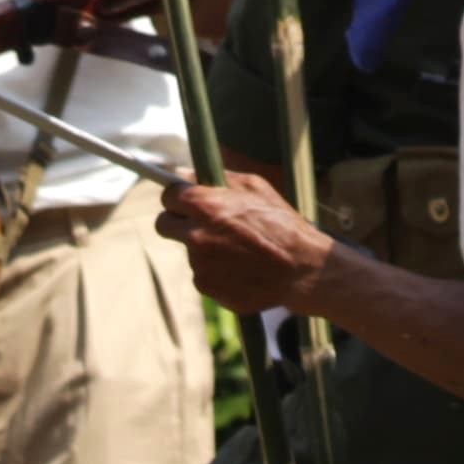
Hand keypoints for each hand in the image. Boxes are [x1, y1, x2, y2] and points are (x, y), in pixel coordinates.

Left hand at [155, 173, 333, 315]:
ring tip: (237, 249)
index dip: (176, 197)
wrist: (301, 269)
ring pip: (189, 250)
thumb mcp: (255, 187)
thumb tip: (188, 176)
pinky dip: (215, 270)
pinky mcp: (207, 287)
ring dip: (204, 248)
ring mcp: (199, 264)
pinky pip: (202, 273)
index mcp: (205, 206)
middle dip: (176, 221)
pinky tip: (239, 267)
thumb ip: (218, 179)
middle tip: (197, 223)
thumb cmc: (282, 224)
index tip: (182, 200)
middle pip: (163, 225)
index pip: (168, 196)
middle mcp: (196, 235)